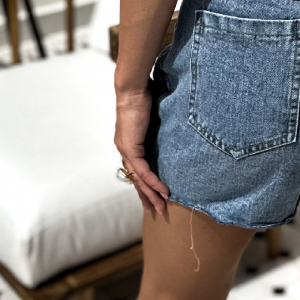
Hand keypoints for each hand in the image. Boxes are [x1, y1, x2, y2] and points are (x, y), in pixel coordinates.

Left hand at [114, 86, 169, 215]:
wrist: (133, 89)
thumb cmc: (144, 94)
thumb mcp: (155, 115)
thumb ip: (160, 124)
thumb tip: (173, 123)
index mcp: (130, 142)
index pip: (137, 169)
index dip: (146, 183)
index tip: (156, 195)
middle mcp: (125, 149)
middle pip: (136, 179)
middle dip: (147, 196)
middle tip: (157, 210)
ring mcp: (127, 150)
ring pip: (139, 179)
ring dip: (151, 194)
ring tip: (161, 207)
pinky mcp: (131, 148)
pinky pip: (143, 171)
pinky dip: (153, 182)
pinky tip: (162, 192)